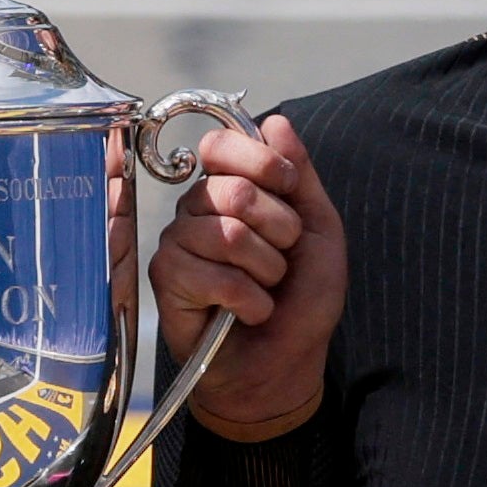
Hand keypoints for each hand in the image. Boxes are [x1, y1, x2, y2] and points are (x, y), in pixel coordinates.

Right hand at [146, 116, 346, 434]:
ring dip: (266, 270)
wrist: (284, 365)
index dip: (261, 161)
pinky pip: (213, 275)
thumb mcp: (319, 230)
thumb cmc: (301, 300)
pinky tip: (247, 313)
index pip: (221, 144)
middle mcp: (197, 210)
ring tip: (266, 289)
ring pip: (225, 233)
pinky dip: (248, 300)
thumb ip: (300, 175)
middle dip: (278, 228)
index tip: (288, 187)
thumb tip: (273, 121)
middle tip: (283, 258)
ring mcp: (177, 244)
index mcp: (229, 189)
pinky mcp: (166, 281)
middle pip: (231, 190)